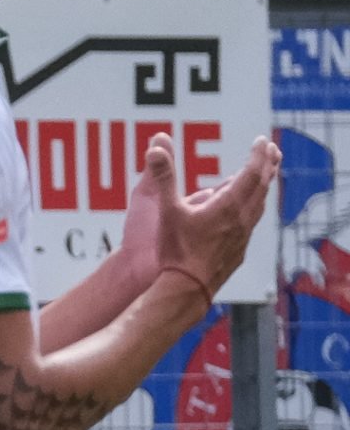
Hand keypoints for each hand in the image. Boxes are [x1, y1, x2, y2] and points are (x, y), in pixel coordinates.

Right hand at [135, 132, 278, 304]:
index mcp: (229, 205)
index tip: (261, 141)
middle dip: (268, 165)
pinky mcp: (239, 250)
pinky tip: (249, 213)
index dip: (257, 154)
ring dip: (264, 186)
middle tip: (272, 150)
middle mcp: (242, 218)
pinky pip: (253, 222)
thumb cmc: (177, 250)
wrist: (188, 289)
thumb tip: (156, 146)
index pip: (252, 172)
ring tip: (265, 176)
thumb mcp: (166, 210)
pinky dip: (255, 207)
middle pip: (262, 186)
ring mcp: (243, 236)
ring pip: (260, 204)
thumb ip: (163, 176)